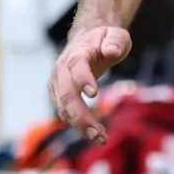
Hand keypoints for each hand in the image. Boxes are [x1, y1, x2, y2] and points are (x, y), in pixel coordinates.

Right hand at [51, 23, 133, 139]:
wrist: (86, 39)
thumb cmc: (104, 39)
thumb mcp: (116, 35)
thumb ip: (115, 42)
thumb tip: (112, 50)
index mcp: (77, 53)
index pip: (77, 66)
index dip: (83, 79)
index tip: (94, 94)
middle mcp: (62, 69)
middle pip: (66, 94)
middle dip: (81, 116)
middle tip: (99, 134)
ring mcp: (57, 83)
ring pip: (63, 108)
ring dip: (81, 126)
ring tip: (101, 139)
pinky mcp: (58, 94)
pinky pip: (65, 113)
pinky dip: (78, 125)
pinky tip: (95, 133)